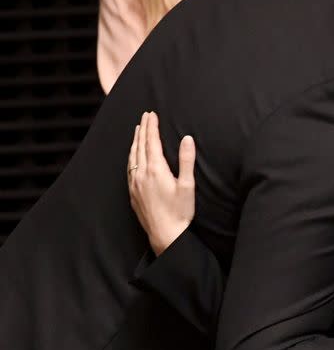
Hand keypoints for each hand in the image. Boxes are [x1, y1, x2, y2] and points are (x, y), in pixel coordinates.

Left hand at [127, 111, 195, 254]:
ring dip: (135, 141)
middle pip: (140, 145)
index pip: (152, 141)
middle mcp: (142, 174)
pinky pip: (129, 168)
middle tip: (145, 116)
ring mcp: (135, 183)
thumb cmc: (180, 212)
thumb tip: (187, 139)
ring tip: (137, 130)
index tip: (152, 114)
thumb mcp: (188, 185)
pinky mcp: (133, 192)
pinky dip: (131, 155)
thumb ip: (187, 160)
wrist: (165, 234)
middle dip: (142, 129)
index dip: (152, 126)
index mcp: (156, 169)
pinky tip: (133, 154)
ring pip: (132, 156)